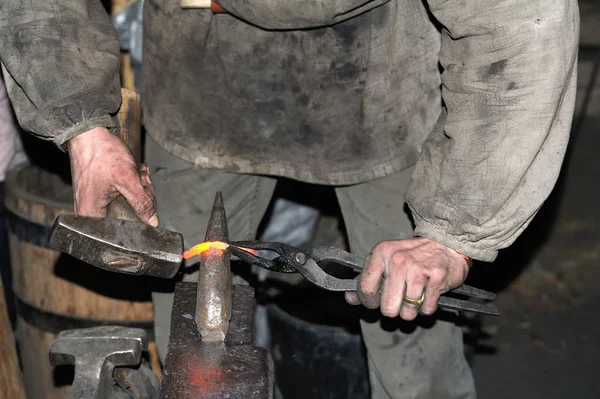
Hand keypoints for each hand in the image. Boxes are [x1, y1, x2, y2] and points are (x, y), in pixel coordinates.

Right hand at [67, 127, 157, 225]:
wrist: (88, 132)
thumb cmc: (102, 154)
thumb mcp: (128, 179)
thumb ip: (141, 203)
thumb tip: (153, 222)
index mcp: (91, 214)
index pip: (121, 230)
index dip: (139, 218)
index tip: (146, 201)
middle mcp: (88, 211)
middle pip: (125, 216)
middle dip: (141, 198)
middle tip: (143, 181)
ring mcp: (93, 200)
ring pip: (126, 203)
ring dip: (138, 188)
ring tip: (139, 173)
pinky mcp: (98, 191)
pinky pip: (121, 194)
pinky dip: (132, 184)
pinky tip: (137, 172)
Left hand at [345, 237, 469, 319]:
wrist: (445, 243)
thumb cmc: (412, 255)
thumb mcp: (385, 260)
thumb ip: (367, 280)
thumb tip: (350, 298)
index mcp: (381, 253)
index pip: (365, 289)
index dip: (369, 302)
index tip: (375, 302)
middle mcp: (397, 261)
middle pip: (387, 308)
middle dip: (393, 309)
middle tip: (399, 299)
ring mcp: (418, 269)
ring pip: (407, 312)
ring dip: (411, 309)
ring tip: (415, 295)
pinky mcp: (436, 278)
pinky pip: (426, 309)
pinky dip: (427, 307)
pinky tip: (428, 293)